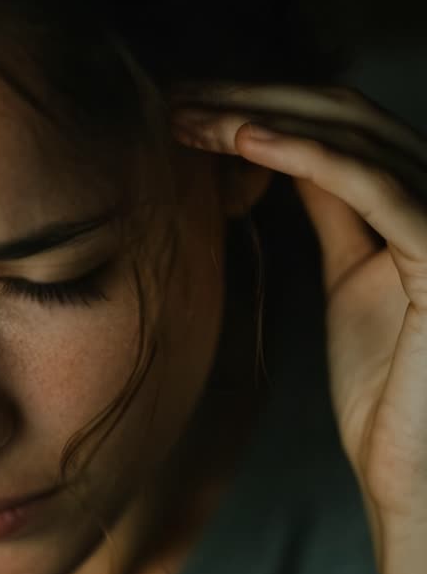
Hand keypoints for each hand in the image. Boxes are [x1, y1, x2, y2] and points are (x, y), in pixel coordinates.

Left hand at [170, 84, 426, 528]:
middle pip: (346, 114)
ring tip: (188, 116)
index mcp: (420, 201)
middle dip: (253, 98)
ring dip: (262, 117)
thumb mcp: (351, 277)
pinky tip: (242, 139)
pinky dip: (307, 154)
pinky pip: (377, 188)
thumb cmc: (389, 389)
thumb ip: (335, 211)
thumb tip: (286, 154)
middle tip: (171, 99)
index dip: (263, 104)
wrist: (418, 475)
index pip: (342, 123)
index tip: (183, 106)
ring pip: (357, 137)